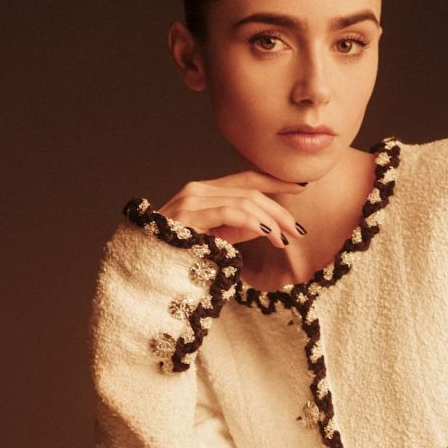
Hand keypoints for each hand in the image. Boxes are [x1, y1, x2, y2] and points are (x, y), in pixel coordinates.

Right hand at [156, 169, 308, 250]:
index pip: (246, 179)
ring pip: (243, 200)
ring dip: (270, 219)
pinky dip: (253, 221)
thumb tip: (268, 225)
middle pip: (249, 190)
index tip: (300, 188)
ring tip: (285, 238)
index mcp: (204, 192)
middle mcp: (197, 189)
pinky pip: (229, 212)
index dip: (275, 181)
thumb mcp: (217, 239)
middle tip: (298, 229)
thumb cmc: (179, 256)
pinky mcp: (189, 214)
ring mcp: (191, 199)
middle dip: (279, 209)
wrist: (147, 268)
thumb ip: (239, 228)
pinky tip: (267, 233)